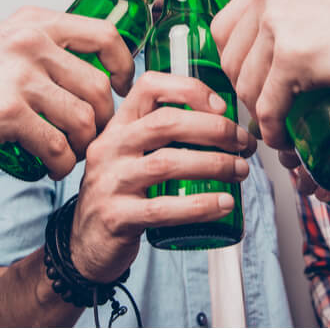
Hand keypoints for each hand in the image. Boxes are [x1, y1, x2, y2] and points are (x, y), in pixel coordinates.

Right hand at [0, 6, 132, 178]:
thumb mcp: (7, 42)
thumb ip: (47, 47)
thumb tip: (97, 67)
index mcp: (37, 22)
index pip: (104, 35)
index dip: (125, 65)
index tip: (123, 88)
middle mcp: (31, 43)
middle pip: (98, 86)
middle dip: (104, 119)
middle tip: (94, 135)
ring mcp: (19, 77)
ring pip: (83, 118)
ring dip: (85, 145)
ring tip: (73, 154)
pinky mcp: (7, 114)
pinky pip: (57, 145)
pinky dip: (63, 163)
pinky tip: (54, 167)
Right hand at [69, 71, 254, 282]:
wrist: (86, 242)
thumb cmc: (124, 192)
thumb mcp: (133, 154)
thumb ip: (164, 135)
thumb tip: (227, 122)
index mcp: (119, 125)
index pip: (149, 86)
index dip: (189, 89)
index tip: (222, 106)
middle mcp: (111, 147)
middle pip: (165, 123)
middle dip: (214, 129)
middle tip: (244, 143)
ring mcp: (110, 182)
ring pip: (167, 163)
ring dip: (214, 165)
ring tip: (241, 171)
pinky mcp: (116, 217)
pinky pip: (162, 209)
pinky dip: (199, 205)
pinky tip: (224, 204)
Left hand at [212, 0, 329, 148]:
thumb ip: (286, 10)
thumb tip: (254, 46)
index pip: (224, 28)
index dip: (236, 64)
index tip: (254, 84)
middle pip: (229, 57)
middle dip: (246, 91)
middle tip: (271, 108)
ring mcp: (279, 21)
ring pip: (245, 84)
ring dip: (260, 113)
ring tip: (282, 123)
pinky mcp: (294, 55)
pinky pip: (268, 105)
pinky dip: (273, 129)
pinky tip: (285, 136)